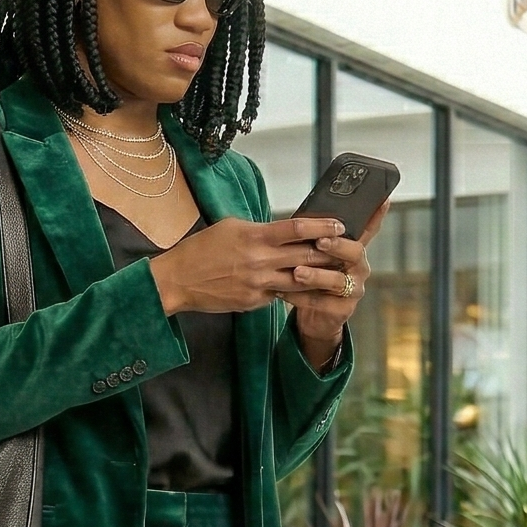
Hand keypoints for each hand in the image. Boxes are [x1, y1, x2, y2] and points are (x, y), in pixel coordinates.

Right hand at [151, 216, 346, 318]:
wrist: (178, 281)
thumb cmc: (202, 250)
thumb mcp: (231, 227)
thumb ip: (260, 230)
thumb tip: (284, 230)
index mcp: (254, 236)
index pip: (297, 228)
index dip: (322, 225)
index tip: (340, 224)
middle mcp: (260, 261)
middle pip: (305, 255)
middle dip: (329, 252)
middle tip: (347, 248)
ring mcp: (258, 284)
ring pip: (299, 280)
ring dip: (319, 276)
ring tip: (335, 271)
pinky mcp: (253, 302)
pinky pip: (279, 295)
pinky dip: (292, 291)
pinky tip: (304, 289)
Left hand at [288, 200, 388, 369]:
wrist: (314, 317)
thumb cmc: (314, 280)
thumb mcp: (317, 256)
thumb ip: (316, 238)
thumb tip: (302, 216)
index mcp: (354, 250)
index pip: (369, 229)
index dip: (376, 215)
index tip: (383, 200)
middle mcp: (359, 268)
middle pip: (355, 252)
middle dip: (337, 246)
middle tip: (320, 242)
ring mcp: (354, 289)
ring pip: (337, 281)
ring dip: (316, 275)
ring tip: (297, 272)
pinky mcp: (343, 309)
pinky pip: (322, 303)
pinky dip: (301, 297)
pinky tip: (283, 292)